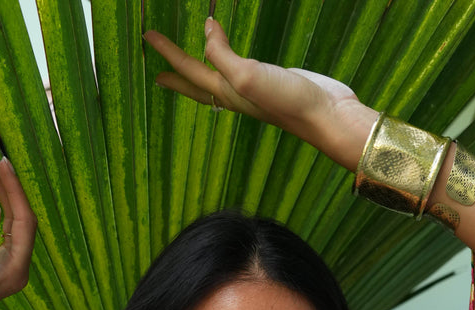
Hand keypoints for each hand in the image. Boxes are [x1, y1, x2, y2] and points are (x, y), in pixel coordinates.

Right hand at [0, 151, 36, 309]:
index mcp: (14, 271)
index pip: (24, 222)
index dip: (14, 190)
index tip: (2, 163)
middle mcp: (16, 268)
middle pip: (20, 219)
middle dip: (8, 187)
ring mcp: (6, 266)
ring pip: (10, 222)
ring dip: (2, 194)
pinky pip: (0, 230)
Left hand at [144, 18, 376, 172]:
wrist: (326, 115)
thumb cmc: (286, 100)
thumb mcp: (247, 75)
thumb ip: (222, 54)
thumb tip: (206, 31)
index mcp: (227, 93)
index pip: (191, 71)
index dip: (169, 54)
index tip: (148, 35)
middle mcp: (237, 95)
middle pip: (200, 86)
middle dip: (178, 78)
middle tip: (159, 74)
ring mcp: (255, 90)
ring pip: (219, 80)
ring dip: (201, 74)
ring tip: (190, 68)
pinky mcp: (273, 83)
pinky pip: (241, 70)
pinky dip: (229, 63)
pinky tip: (233, 62)